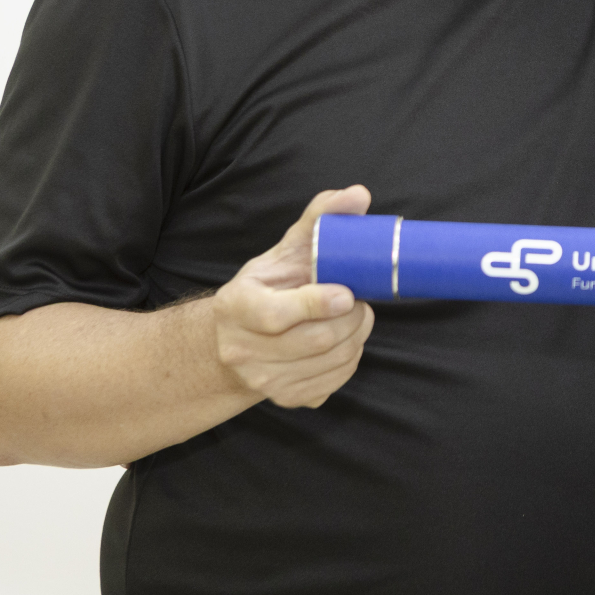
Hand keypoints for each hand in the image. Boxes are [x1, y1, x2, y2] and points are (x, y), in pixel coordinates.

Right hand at [212, 186, 376, 408]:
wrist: (237, 340)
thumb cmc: (267, 287)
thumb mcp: (285, 250)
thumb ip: (320, 218)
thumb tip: (358, 195)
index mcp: (236, 307)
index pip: (277, 316)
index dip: (317, 305)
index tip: (348, 293)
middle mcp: (242, 350)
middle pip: (316, 340)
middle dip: (351, 317)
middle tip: (358, 299)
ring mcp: (263, 380)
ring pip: (332, 361)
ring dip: (357, 336)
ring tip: (353, 315)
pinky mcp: (286, 399)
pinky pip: (335, 380)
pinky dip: (351, 358)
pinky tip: (343, 340)